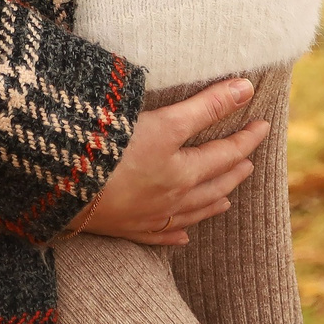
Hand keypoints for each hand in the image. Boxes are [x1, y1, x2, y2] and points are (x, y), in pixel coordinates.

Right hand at [71, 78, 267, 245]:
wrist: (61, 184)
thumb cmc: (109, 147)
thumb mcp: (163, 121)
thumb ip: (206, 105)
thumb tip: (247, 87)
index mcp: (181, 171)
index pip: (225, 153)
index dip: (246, 137)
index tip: (263, 124)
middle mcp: (171, 198)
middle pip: (212, 185)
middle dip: (234, 171)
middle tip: (249, 161)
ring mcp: (148, 216)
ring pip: (192, 212)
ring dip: (213, 202)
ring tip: (227, 198)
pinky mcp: (124, 228)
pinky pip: (160, 234)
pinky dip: (177, 233)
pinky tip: (184, 235)